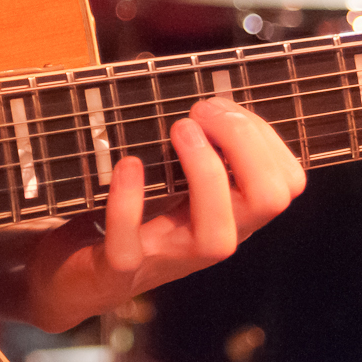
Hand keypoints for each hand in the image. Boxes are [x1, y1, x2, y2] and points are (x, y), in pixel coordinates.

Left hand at [0, 97, 304, 332]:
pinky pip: (128, 246)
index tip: (220, 106)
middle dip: (243, 142)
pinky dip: (128, 201)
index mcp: (229, 210)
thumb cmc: (130, 209)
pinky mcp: (117, 268)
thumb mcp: (169, 171)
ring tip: (179, 129)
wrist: (75, 271)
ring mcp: (167, 256)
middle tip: (199, 112)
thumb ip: (195, 138)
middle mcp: (209, 235)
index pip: (286, 182)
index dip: (263, 135)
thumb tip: (205, 89)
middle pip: (268, 201)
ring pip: (218, 237)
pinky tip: (128, 164)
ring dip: (204, 171)